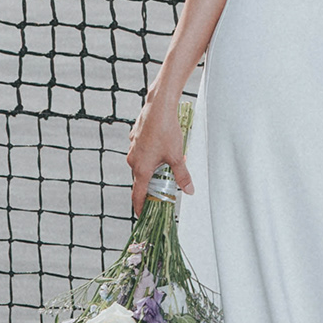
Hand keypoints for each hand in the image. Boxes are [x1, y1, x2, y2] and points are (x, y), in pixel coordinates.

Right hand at [124, 86, 191, 200]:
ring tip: (167, 166)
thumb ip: (182, 175)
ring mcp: (132, 147)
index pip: (138, 194)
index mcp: (141, 168)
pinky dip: (150, 155)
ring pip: (141, 164)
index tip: (142, 215)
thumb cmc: (166, 131)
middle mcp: (133, 159)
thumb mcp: (177, 156)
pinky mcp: (135, 137)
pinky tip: (162, 149)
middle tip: (162, 191)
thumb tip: (189, 190)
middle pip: (140, 179)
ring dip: (152, 168)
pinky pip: (142, 151)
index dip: (140, 207)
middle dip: (151, 186)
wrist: (158, 106)